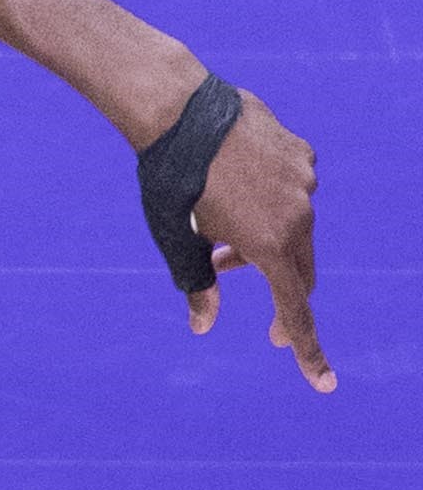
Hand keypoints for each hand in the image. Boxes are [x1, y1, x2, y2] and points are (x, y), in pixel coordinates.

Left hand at [178, 86, 327, 391]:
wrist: (177, 107)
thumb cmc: (168, 177)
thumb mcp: (174, 235)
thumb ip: (195, 281)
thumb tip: (201, 326)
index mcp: (270, 243)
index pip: (294, 308)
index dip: (305, 347)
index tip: (321, 382)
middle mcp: (299, 215)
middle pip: (295, 267)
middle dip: (268, 279)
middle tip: (223, 269)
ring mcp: (305, 181)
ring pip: (292, 225)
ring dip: (261, 234)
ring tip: (212, 220)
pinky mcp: (302, 153)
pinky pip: (290, 187)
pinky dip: (266, 197)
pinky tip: (230, 179)